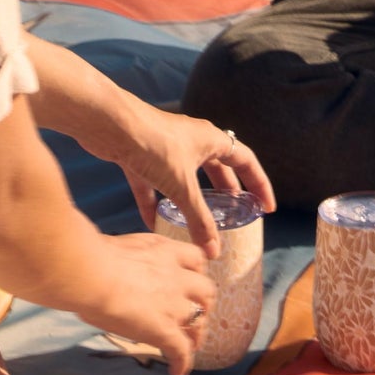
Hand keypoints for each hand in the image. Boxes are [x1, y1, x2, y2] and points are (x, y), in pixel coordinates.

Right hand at [73, 231, 216, 374]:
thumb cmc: (95, 257)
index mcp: (165, 251)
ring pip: (199, 321)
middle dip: (203, 304)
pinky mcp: (165, 330)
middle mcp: (176, 277)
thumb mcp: (122, 247)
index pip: (196, 259)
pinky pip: (181, 351)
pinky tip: (177, 372)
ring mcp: (174, 305)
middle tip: (194, 314)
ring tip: (190, 345)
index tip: (189, 281)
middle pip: (206, 291)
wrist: (93, 274)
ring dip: (196, 334)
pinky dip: (182, 362)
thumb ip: (131, 259)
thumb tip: (115, 268)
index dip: (195, 273)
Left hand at [114, 102, 274, 256]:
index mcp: (211, 139)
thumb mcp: (181, 185)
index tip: (266, 207)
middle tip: (236, 214)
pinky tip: (154, 225)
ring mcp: (166, 148)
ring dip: (192, 199)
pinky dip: (155, 204)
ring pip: (186, 177)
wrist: (109, 123)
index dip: (259, 184)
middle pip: (218, 167)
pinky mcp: (141, 157)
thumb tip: (214, 251)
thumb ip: (199, 220)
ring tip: (199, 222)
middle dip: (227, 191)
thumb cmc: (152, 144)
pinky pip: (153, 185)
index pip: (245, 161)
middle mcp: (192, 141)